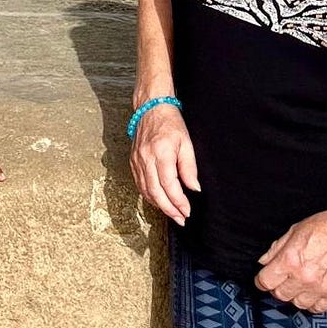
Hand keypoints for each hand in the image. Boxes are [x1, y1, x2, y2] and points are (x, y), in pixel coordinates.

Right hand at [130, 102, 198, 225]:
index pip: (169, 185)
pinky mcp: (133, 161)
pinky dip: (149, 195)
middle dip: (169, 209)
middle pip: (155, 192)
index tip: (187, 211)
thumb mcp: (186, 143)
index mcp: (161, 153)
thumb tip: (193, 189)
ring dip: (159, 205)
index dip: (178, 201)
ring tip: (172, 213)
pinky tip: (159, 200)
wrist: (151, 108)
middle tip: (181, 219)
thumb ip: (189, 167)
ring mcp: (137, 160)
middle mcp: (146, 158)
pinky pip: (140, 184)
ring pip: (145, 190)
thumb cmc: (170, 123)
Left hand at [255, 208, 326, 312]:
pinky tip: (312, 292)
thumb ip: (277, 248)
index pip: (266, 281)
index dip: (261, 280)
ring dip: (295, 296)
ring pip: (298, 304)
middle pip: (280, 295)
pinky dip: (312, 303)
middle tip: (282, 279)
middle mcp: (303, 277)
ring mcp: (320, 288)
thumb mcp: (295, 230)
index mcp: (290, 260)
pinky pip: (318, 308)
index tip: (263, 278)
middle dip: (277, 287)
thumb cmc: (325, 227)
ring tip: (298, 285)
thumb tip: (264, 261)